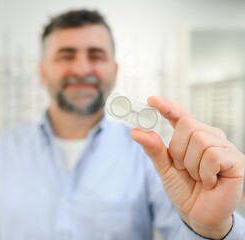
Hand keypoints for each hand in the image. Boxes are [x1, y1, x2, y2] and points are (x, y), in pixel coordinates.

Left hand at [130, 96, 244, 238]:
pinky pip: (212, 156)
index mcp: (192, 136)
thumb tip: (136, 131)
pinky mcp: (236, 160)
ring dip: (191, 165)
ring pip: (200, 140)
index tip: (151, 101)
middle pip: (187, 126)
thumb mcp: (164, 168)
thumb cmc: (184, 189)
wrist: (198, 214)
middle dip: (178, 151)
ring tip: (198, 177)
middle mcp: (209, 136)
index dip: (166, 106)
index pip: (180, 115)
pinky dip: (205, 173)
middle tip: (184, 169)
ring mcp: (224, 147)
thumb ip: (153, 149)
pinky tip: (210, 182)